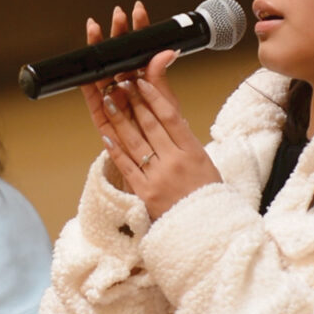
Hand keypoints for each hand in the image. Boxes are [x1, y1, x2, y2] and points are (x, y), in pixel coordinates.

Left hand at [102, 76, 221, 218]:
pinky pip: (127, 166)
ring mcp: (158, 177)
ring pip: (135, 142)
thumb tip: (171, 118)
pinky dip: (115, 150)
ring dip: (119, 119)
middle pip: (150, 125)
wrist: (207, 231)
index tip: (141, 83)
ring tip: (109, 101)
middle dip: (133, 102)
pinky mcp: (144, 192)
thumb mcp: (205, 162)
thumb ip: (186, 140)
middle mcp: (175, 161)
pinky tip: (106, 135)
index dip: (154, 97)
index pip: (171, 117)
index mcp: (193, 152)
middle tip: (120, 84)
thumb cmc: (207, 196)